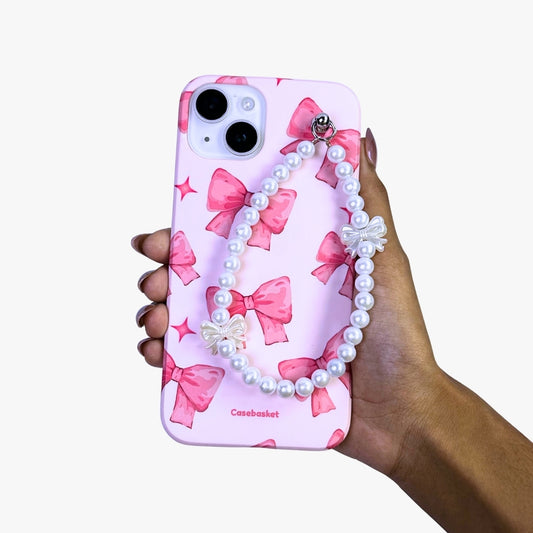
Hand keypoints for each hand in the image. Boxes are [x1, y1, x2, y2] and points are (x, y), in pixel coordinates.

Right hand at [131, 133, 440, 475]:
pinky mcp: (248, 374)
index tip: (168, 218)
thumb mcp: (383, 258)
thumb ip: (367, 199)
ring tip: (153, 317)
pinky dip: (165, 355)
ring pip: (189, 314)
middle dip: (166, 266)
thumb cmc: (394, 332)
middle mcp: (263, 293)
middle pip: (200, 271)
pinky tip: (156, 351)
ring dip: (158, 310)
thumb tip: (358, 134)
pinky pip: (195, 361)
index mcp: (286, 261)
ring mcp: (252, 335)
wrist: (398, 410)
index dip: (192, 222)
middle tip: (155, 271)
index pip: (231, 231)